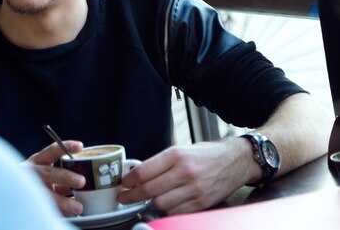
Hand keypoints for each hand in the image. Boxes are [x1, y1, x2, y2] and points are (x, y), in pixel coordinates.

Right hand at [23, 140, 85, 216]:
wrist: (13, 193)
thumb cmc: (37, 182)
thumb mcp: (47, 174)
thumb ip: (62, 176)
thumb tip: (85, 181)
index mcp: (38, 161)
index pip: (52, 151)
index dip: (65, 148)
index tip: (80, 147)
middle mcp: (32, 172)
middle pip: (48, 173)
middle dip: (65, 177)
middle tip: (81, 181)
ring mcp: (29, 188)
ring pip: (44, 194)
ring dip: (63, 201)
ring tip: (77, 207)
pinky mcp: (28, 202)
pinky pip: (44, 208)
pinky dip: (59, 212)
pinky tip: (69, 213)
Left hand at [117, 140, 253, 214]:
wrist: (236, 161)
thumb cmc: (207, 154)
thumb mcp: (182, 148)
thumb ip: (160, 159)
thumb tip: (136, 169)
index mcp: (176, 155)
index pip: (144, 171)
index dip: (128, 181)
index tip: (122, 184)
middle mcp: (185, 172)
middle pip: (149, 190)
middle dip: (132, 196)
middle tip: (125, 196)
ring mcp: (194, 189)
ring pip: (161, 203)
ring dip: (151, 202)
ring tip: (147, 198)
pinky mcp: (202, 202)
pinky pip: (176, 212)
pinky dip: (167, 209)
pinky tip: (165, 202)